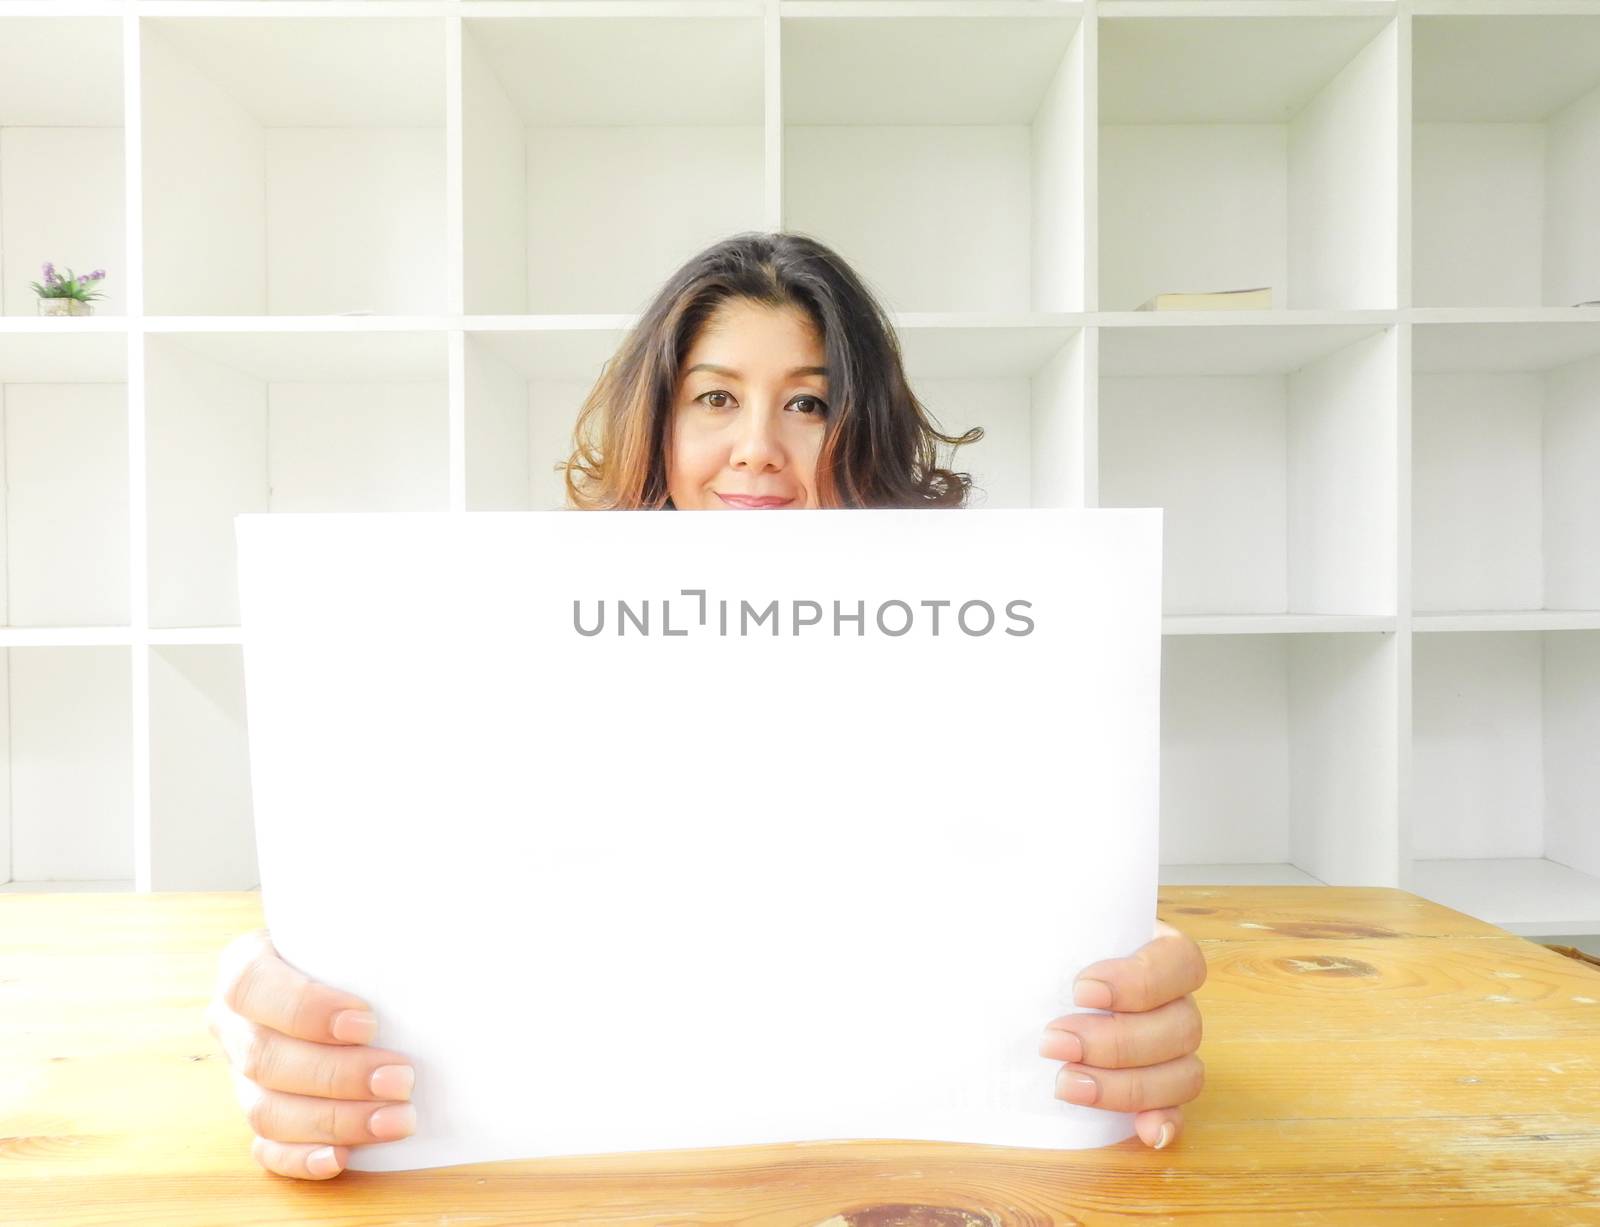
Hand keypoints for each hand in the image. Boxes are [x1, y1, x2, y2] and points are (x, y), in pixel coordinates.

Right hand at [204, 928, 416, 1179]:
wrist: (356, 979)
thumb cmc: (361, 950)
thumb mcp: (362, 932)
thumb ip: (384, 934)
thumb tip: (445, 924)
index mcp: (248, 967)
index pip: (252, 986)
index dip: (305, 1008)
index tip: (366, 1022)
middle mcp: (237, 1023)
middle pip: (267, 1057)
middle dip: (338, 1074)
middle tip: (401, 1077)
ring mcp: (242, 1076)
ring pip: (268, 1109)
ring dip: (335, 1119)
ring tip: (397, 1118)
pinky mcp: (261, 1116)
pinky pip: (268, 1149)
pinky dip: (303, 1158)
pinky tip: (343, 1157)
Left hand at [1038, 919, 1206, 1149]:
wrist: (1025, 982)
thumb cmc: (1040, 945)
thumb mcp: (1042, 925)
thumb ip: (1041, 922)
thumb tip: (1005, 914)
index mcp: (1157, 949)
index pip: (1179, 962)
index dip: (1139, 981)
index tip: (1080, 990)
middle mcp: (1175, 1000)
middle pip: (1181, 1026)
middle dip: (1115, 1041)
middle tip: (1054, 1041)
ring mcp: (1173, 1048)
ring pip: (1183, 1072)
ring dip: (1126, 1085)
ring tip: (1066, 1084)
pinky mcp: (1161, 1089)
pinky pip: (1178, 1110)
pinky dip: (1163, 1121)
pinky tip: (1142, 1131)